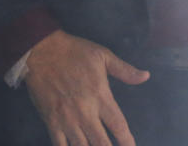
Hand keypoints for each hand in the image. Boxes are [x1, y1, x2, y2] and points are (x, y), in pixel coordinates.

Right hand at [24, 30, 149, 145]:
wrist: (42, 51)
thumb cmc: (74, 52)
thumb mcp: (103, 55)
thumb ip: (125, 70)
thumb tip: (146, 76)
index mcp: (101, 96)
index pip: (119, 126)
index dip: (127, 141)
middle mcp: (86, 112)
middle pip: (102, 143)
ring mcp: (67, 119)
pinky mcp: (51, 121)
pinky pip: (60, 145)